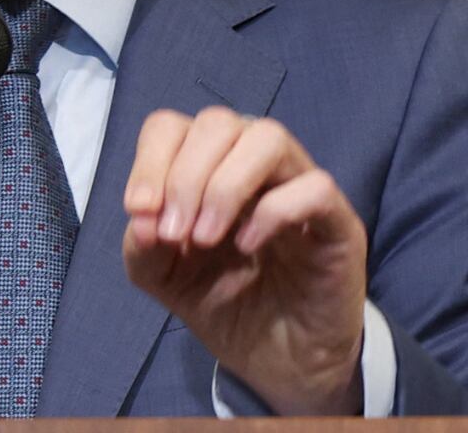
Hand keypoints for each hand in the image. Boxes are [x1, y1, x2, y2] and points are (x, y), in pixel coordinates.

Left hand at [121, 106, 366, 414]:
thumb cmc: (220, 300)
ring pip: (269, 137)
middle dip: (183, 176)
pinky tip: (248, 245)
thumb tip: (142, 218)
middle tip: (174, 232)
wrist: (275, 357)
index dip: (149, 162)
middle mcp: (253, 164)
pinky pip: (315, 187)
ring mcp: (298, 187)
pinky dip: (273, 210)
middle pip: (217, 122)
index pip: (172, 126)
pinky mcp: (339, 221)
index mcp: (206, 166)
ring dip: (224, 186)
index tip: (140, 212)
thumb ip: (141, 243)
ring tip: (205, 237)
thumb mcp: (160, 274)